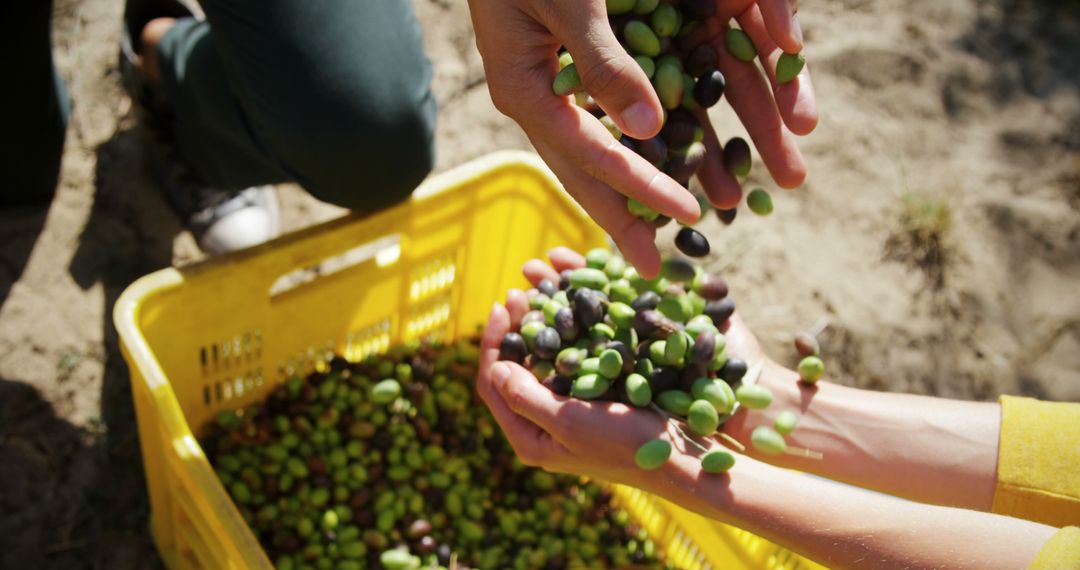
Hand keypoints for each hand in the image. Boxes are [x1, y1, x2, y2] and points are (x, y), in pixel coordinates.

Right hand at [467, 0, 817, 277]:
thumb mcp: (570, 0)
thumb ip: (604, 63)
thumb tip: (648, 131)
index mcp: (523, 89)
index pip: (590, 153)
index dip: (640, 188)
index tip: (686, 217)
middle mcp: (529, 101)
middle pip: (579, 173)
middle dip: (620, 220)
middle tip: (653, 268)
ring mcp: (540, 92)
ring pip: (584, 157)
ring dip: (620, 198)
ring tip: (652, 236)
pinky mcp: (556, 77)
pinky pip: (592, 127)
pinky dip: (622, 156)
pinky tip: (647, 174)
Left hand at [476, 248, 679, 489]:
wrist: (681, 457)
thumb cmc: (626, 443)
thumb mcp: (571, 421)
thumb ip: (526, 397)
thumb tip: (497, 366)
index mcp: (529, 438)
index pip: (493, 384)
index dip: (493, 342)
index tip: (503, 304)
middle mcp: (543, 427)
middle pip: (514, 369)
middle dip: (514, 328)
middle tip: (520, 292)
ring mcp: (569, 412)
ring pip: (541, 361)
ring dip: (538, 326)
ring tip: (540, 292)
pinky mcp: (594, 400)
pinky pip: (571, 361)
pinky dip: (567, 333)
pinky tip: (572, 309)